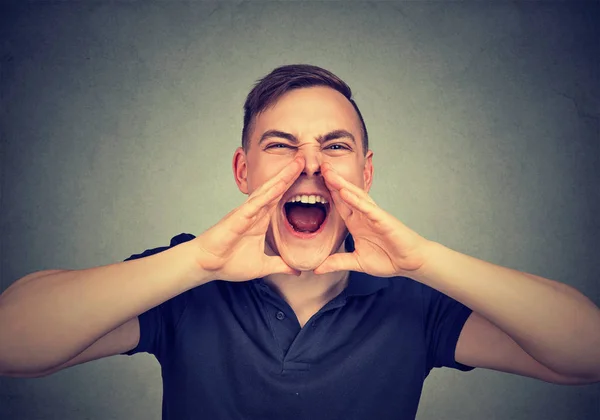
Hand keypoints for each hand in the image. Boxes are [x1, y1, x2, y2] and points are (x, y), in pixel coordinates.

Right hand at [191, 158, 303, 281]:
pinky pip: (255, 204)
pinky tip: (278, 186)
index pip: (280, 198)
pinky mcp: (238, 218)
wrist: (207, 266)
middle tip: (304, 158)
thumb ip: (280, 266)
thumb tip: (297, 270)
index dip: (292, 185)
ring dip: (282, 177)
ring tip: (296, 164)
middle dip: (290, 174)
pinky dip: (266, 195)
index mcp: (261, 220)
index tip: (306, 175)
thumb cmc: (229, 263)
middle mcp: (255, 212)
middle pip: (276, 188)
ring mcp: (246, 213)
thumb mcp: (262, 266)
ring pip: (267, 191)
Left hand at [314, 162, 431, 276]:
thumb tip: (316, 269)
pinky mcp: (383, 220)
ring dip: (342, 184)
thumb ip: (337, 263)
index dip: (328, 192)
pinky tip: (345, 192)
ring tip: (329, 173)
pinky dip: (356, 200)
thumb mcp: (356, 262)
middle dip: (333, 180)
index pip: (339, 204)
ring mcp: (373, 216)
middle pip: (345, 194)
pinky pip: (367, 208)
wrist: (410, 263)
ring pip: (356, 196)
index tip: (314, 180)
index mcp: (356, 223)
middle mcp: (363, 215)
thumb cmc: (388, 259)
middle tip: (320, 165)